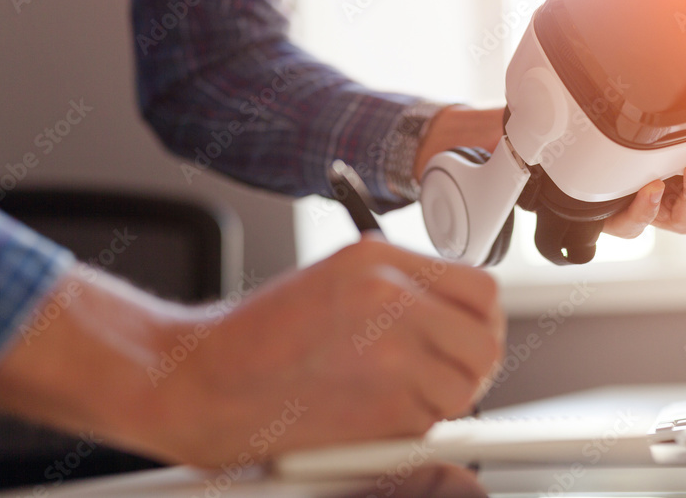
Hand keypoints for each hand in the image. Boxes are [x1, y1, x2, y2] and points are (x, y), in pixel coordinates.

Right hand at [0, 237, 503, 468]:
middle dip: (474, 362)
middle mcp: (391, 299)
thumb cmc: (257, 335)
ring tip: (404, 392)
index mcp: (380, 260)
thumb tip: (455, 310)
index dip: (481, 318)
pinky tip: (374, 410)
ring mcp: (388, 354)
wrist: (200, 380)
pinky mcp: (378, 408)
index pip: (481, 289)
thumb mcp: (334, 276)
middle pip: (485, 340)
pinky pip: (429, 423)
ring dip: (446, 397)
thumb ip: (403, 285)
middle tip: (449, 370)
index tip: (468, 333)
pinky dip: (414, 425)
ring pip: (466, 388)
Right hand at [415, 106, 685, 239]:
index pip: (632, 224)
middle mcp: (657, 203)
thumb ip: (530, 131)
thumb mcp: (548, 129)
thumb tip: (503, 120)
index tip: (645, 191)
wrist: (601, 119)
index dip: (641, 214)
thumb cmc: (573, 135)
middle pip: (685, 220)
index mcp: (618, 204)